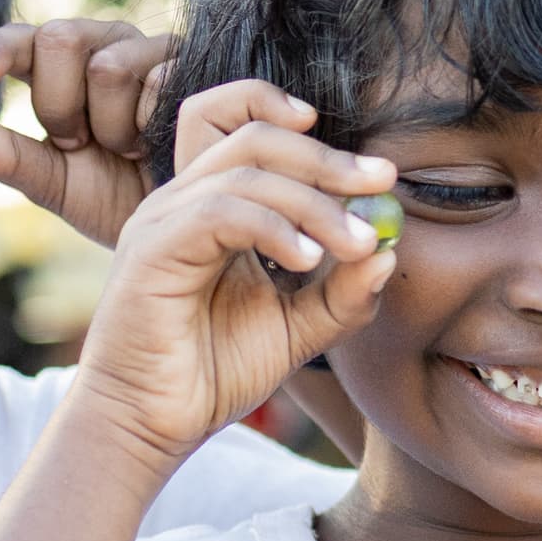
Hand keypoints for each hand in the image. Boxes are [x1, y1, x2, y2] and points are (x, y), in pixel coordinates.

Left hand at [0, 19, 179, 243]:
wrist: (193, 227)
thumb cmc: (121, 200)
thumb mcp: (53, 183)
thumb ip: (1, 156)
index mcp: (64, 69)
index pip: (23, 40)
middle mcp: (107, 47)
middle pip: (59, 37)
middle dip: (58, 102)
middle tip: (75, 143)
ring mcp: (153, 51)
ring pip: (106, 65)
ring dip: (110, 126)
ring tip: (131, 154)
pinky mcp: (195, 65)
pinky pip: (156, 82)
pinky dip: (149, 128)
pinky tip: (165, 149)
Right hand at [66, 79, 395, 465]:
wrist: (153, 424)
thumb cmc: (213, 373)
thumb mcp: (297, 330)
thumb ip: (343, 295)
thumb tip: (388, 253)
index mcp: (211, 206)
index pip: (237, 124)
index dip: (292, 116)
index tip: (357, 158)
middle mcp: (182, 202)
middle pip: (254, 137)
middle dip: (327, 157)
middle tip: (382, 181)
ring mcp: (163, 222)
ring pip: (247, 174)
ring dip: (315, 202)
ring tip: (358, 244)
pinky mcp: (154, 252)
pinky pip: (222, 213)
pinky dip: (274, 228)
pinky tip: (309, 261)